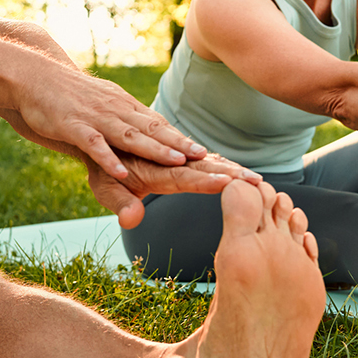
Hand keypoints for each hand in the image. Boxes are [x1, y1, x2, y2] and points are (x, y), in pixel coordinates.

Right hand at [13, 68, 207, 179]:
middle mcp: (115, 110)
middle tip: (205, 157)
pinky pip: (93, 143)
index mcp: (124, 107)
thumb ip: (125, 120)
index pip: (159, 125)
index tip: (206, 152)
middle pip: (153, 129)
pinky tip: (119, 173)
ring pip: (129, 135)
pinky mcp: (72, 125)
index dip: (182, 139)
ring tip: (178, 161)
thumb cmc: (70, 94)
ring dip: (155, 149)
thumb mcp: (103, 103)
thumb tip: (148, 132)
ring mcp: (95, 117)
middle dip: (180, 144)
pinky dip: (107, 158)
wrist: (35, 74)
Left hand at [90, 152, 267, 228]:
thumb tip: (131, 220)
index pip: (184, 176)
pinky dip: (222, 164)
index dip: (207, 180)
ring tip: (255, 178)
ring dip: (231, 169)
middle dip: (230, 174)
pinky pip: (203, 158)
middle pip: (204, 168)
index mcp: (154, 169)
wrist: (100, 137)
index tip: (230, 182)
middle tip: (256, 182)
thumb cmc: (103, 169)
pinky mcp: (178, 152)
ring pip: (208, 161)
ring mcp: (175, 154)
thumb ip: (120, 204)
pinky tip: (239, 172)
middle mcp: (169, 159)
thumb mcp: (104, 188)